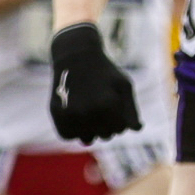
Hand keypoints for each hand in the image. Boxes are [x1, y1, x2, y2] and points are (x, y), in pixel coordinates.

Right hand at [49, 23, 142, 142]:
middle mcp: (88, 112)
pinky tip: (76, 115)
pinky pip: (68, 136)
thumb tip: (137, 130)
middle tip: (100, 104)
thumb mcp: (123, 85)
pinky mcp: (57, 115)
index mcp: (108, 105)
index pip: (120, 129)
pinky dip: (73, 130)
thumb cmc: (104, 72)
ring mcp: (71, 115)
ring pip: (86, 139)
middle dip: (106, 124)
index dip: (119, 117)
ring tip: (88, 110)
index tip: (114, 103)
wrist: (75, 56)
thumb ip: (132, 110)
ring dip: (90, 129)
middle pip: (104, 135)